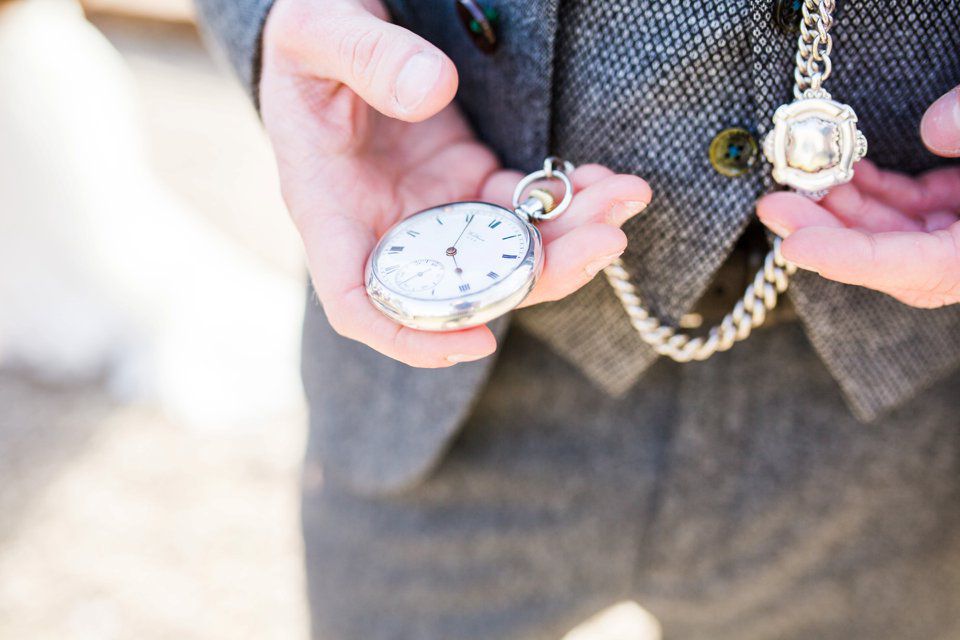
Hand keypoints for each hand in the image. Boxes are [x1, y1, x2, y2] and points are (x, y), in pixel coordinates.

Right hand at [259, 0, 651, 366]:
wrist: (335, 26)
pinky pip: (523, 206)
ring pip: (504, 252)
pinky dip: (567, 199)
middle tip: (604, 241)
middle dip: (537, 275)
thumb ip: (364, 57)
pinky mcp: (469, 180)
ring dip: (569, 238)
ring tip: (623, 199)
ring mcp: (434, 207)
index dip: (411, 336)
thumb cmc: (307, 41)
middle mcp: (387, 225)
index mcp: (331, 210)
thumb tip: (432, 92)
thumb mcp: (316, 34)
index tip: (476, 339)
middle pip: (462, 285)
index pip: (360, 302)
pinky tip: (605, 180)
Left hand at [757, 88, 959, 308]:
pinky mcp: (952, 208)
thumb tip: (932, 128)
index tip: (795, 245)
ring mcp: (956, 230)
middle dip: (822, 229)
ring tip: (794, 180)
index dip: (848, 257)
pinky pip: (900, 206)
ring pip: (883, 229)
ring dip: (836, 205)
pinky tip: (835, 169)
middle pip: (882, 254)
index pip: (911, 269)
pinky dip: (865, 188)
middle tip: (772, 205)